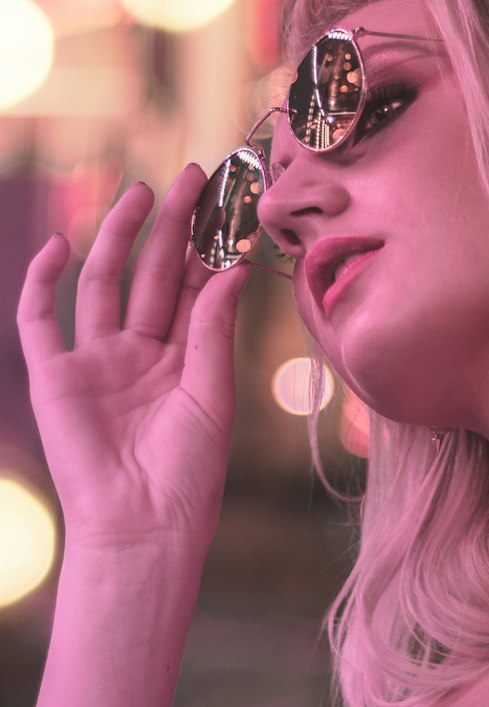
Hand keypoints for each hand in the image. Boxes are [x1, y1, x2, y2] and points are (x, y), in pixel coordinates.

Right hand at [17, 165, 251, 560]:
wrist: (143, 527)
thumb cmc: (188, 473)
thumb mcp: (211, 395)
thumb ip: (213, 331)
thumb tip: (232, 268)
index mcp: (183, 360)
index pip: (196, 290)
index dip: (209, 248)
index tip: (229, 206)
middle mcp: (139, 353)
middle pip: (154, 276)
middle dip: (172, 228)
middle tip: (192, 178)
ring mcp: (95, 362)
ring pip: (103, 284)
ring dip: (118, 238)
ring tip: (142, 193)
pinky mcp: (54, 376)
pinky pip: (38, 320)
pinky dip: (40, 281)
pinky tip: (58, 242)